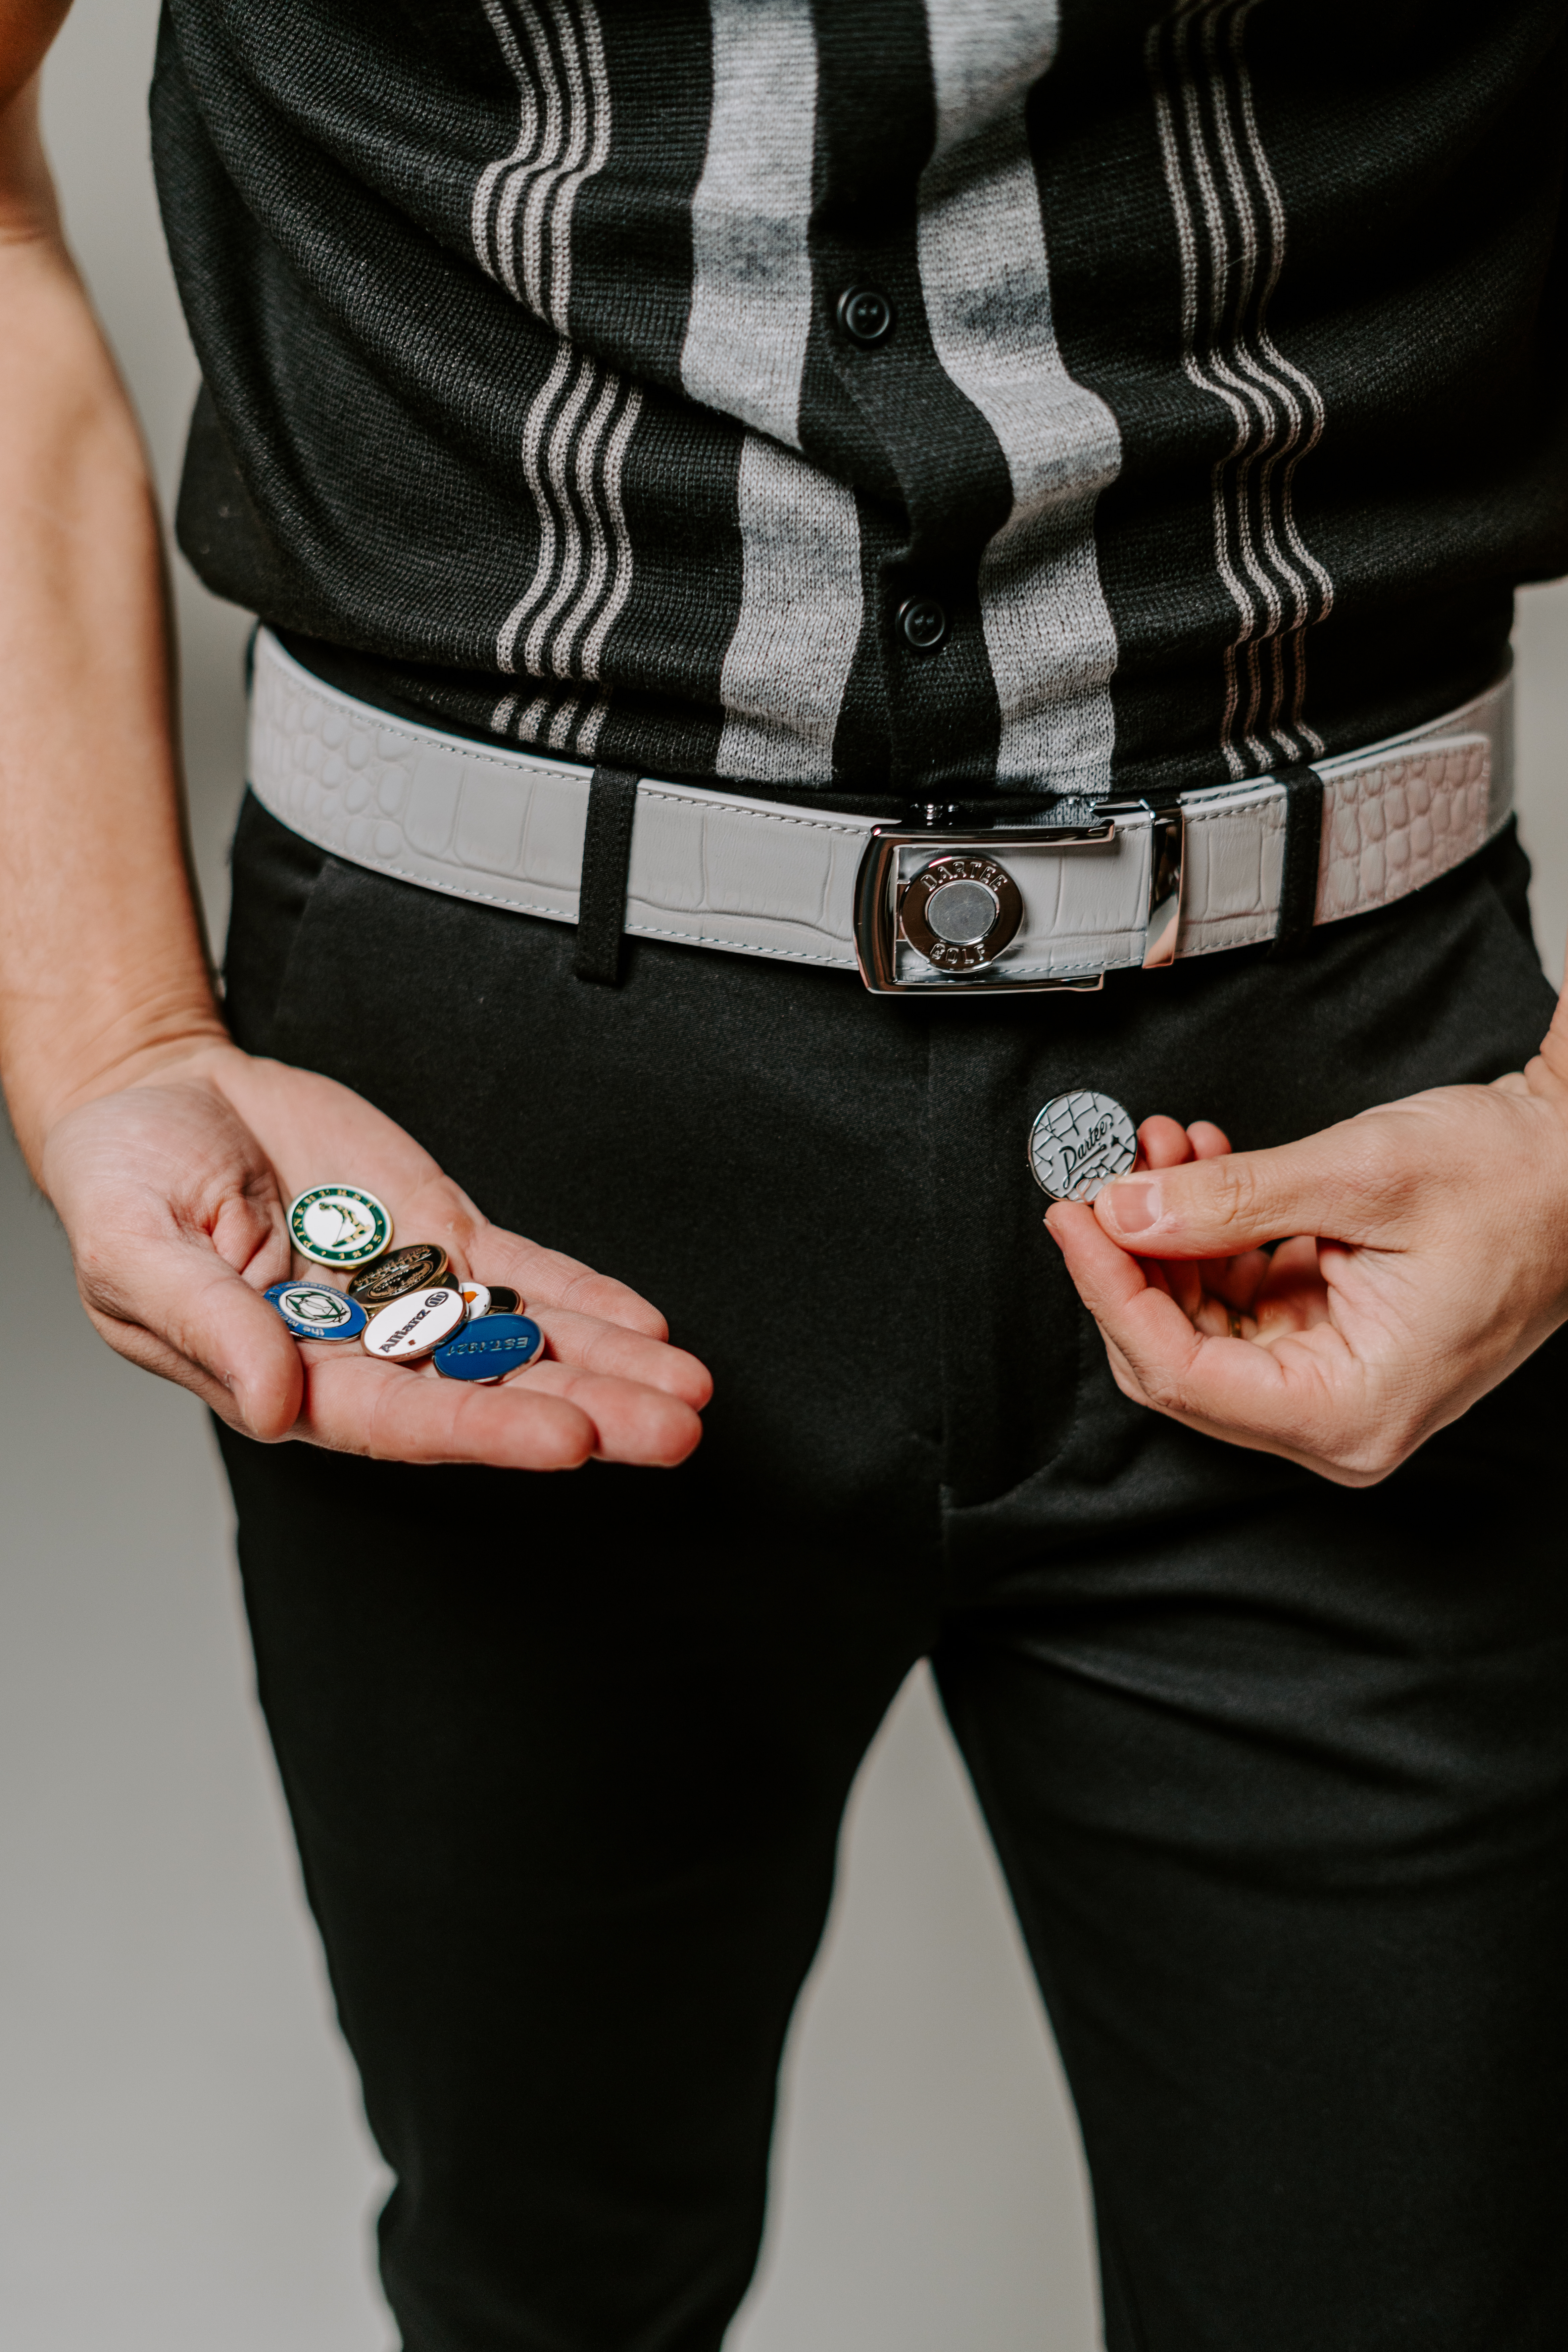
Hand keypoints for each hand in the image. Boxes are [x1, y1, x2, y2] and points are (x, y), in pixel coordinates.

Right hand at [40, 1042, 710, 1469]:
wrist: (161, 1096)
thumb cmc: (125, 1181)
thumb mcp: (135, 1250)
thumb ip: (207, 1328)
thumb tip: (275, 1403)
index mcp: (288, 1377)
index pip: (401, 1421)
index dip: (485, 1429)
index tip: (566, 1438)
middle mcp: (365, 1350)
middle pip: (487, 1392)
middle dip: (586, 1414)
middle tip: (670, 1431)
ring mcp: (410, 1292)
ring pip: (524, 1341)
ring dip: (610, 1368)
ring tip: (688, 1391)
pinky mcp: (440, 1233)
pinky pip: (525, 1273)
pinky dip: (586, 1297)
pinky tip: (646, 1326)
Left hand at [1045, 1023, 1567, 1484]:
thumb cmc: (1512, 1183)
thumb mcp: (1357, 1177)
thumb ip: (1229, 1201)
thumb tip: (1124, 1211)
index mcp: (1352, 1411)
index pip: (1182, 1373)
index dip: (1110, 1290)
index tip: (1073, 1217)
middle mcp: (1338, 1416)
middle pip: (1177, 1358)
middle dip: (1135, 1255)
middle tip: (1106, 1172)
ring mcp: (1331, 1379)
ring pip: (1198, 1321)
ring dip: (1168, 1231)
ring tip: (1162, 1149)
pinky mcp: (1328, 1336)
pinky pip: (1236, 1297)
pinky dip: (1209, 1231)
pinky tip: (1201, 1168)